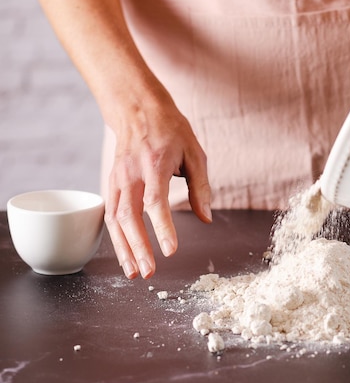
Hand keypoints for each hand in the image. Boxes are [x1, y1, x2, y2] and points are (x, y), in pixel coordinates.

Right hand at [104, 89, 211, 278]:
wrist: (138, 109)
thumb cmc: (172, 131)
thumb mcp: (195, 154)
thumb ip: (201, 188)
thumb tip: (206, 219)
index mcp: (155, 165)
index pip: (156, 202)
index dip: (162, 228)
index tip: (171, 251)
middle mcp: (131, 174)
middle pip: (129, 216)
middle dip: (139, 247)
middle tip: (150, 273)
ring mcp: (117, 179)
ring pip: (115, 219)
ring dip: (124, 248)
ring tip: (134, 273)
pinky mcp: (111, 183)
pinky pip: (110, 214)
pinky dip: (116, 237)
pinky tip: (125, 255)